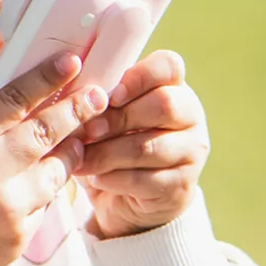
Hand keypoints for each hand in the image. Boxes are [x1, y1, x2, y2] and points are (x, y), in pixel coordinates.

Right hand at [0, 54, 107, 265]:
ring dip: (71, 152)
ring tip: (77, 141)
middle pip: (50, 128)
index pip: (16, 98)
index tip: (71, 62)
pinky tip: (38, 187)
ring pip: (59, 169)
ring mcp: (12, 203)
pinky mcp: (22, 233)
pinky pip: (46, 205)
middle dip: (79, 109)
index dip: (47, 77)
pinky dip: (46, 192)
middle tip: (98, 96)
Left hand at [76, 50, 209, 238]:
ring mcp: (191, 152)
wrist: (128, 199)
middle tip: (88, 131)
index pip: (168, 66)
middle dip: (118, 118)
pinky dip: (113, 178)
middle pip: (164, 105)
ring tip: (81, 157)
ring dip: (108, 152)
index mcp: (172, 86)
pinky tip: (96, 177)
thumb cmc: (112, 144)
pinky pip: (144, 179)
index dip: (139, 77)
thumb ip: (98, 100)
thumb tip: (73, 96)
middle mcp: (190, 116)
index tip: (112, 95)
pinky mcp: (181, 186)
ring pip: (149, 146)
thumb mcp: (106, 116)